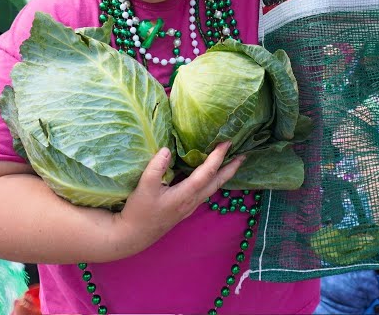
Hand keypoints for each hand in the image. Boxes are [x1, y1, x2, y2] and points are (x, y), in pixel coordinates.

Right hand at [111, 142, 243, 256]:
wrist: (136, 234)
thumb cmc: (140, 211)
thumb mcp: (144, 187)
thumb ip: (156, 168)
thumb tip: (166, 150)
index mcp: (185, 194)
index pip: (206, 172)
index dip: (217, 157)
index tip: (226, 143)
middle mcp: (192, 200)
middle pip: (217, 183)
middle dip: (230, 168)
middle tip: (243, 155)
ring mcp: (190, 206)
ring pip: (212, 188)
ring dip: (223, 175)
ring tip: (231, 164)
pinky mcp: (185, 208)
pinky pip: (205, 192)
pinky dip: (212, 181)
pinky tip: (209, 178)